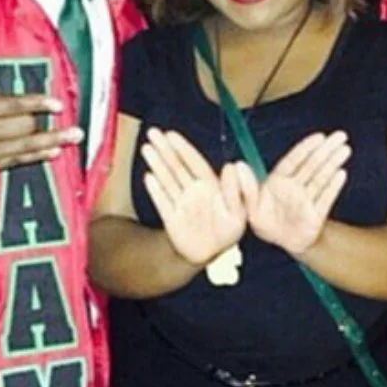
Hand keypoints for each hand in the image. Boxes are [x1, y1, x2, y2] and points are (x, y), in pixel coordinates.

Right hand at [0, 68, 81, 190]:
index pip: (11, 106)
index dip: (36, 103)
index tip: (56, 103)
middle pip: (24, 127)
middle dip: (50, 124)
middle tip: (73, 122)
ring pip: (25, 147)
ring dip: (52, 142)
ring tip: (74, 139)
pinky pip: (15, 163)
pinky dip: (35, 158)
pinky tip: (51, 154)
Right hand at [140, 128, 246, 265]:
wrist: (211, 254)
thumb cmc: (228, 230)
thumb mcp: (239, 211)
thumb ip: (236, 189)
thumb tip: (232, 165)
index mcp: (210, 185)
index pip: (195, 162)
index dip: (183, 148)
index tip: (171, 135)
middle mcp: (193, 190)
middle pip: (177, 166)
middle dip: (165, 149)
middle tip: (153, 132)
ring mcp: (180, 203)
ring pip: (167, 179)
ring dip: (157, 164)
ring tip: (146, 148)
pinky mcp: (171, 218)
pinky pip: (162, 202)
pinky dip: (156, 190)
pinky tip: (148, 176)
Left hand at [239, 131, 349, 254]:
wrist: (284, 242)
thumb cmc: (266, 222)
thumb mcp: (251, 208)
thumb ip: (247, 188)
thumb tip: (238, 164)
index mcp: (279, 181)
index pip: (293, 161)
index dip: (306, 148)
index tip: (319, 137)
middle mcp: (295, 187)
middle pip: (312, 165)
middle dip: (326, 150)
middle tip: (341, 135)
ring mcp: (308, 199)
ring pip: (321, 178)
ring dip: (333, 163)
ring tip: (345, 149)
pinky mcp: (317, 214)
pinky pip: (326, 199)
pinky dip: (333, 187)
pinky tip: (342, 173)